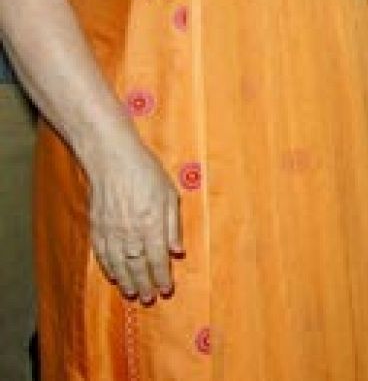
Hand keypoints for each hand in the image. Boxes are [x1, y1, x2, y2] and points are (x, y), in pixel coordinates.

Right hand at [85, 141, 182, 302]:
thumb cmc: (145, 173)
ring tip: (133, 294)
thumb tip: (177, 251)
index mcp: (151, 225)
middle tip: (149, 299)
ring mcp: (111, 232)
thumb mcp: (170, 195)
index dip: (162, 277)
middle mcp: (130, 233)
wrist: (112, 160)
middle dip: (145, 285)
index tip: (166, 290)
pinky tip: (114, 275)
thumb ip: (173, 226)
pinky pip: (102, 254)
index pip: (158, 259)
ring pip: (119, 264)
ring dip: (127, 282)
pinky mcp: (97, 227)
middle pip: (138, 266)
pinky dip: (109, 268)